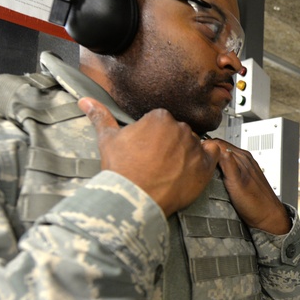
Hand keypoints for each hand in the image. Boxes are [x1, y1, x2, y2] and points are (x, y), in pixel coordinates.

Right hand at [79, 98, 217, 215]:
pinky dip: (207, 159)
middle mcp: (181, 128)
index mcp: (160, 117)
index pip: (160, 122)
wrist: (135, 198)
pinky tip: (193, 167)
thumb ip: (100, 117)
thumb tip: (86, 101)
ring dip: (186, 154)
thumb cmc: (122, 170)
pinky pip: (214, 155)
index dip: (153, 138)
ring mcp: (195, 147)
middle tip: (157, 163)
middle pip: (178, 133)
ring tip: (170, 171)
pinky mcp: (206, 166)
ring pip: (193, 145)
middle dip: (170, 145)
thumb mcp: (108, 140)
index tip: (147, 150)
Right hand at [201, 138, 289, 233]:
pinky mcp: (244, 175)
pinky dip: (219, 166)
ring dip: (212, 158)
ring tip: (202, 166)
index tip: (194, 154)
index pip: (218, 143)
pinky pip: (228, 164)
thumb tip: (221, 150)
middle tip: (194, 160)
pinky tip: (215, 174)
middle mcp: (244, 159)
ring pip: (223, 156)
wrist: (268, 217)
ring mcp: (245, 166)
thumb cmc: (255, 204)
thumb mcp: (237, 184)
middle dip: (206, 151)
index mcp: (242, 158)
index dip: (204, 146)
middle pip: (219, 148)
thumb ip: (229, 165)